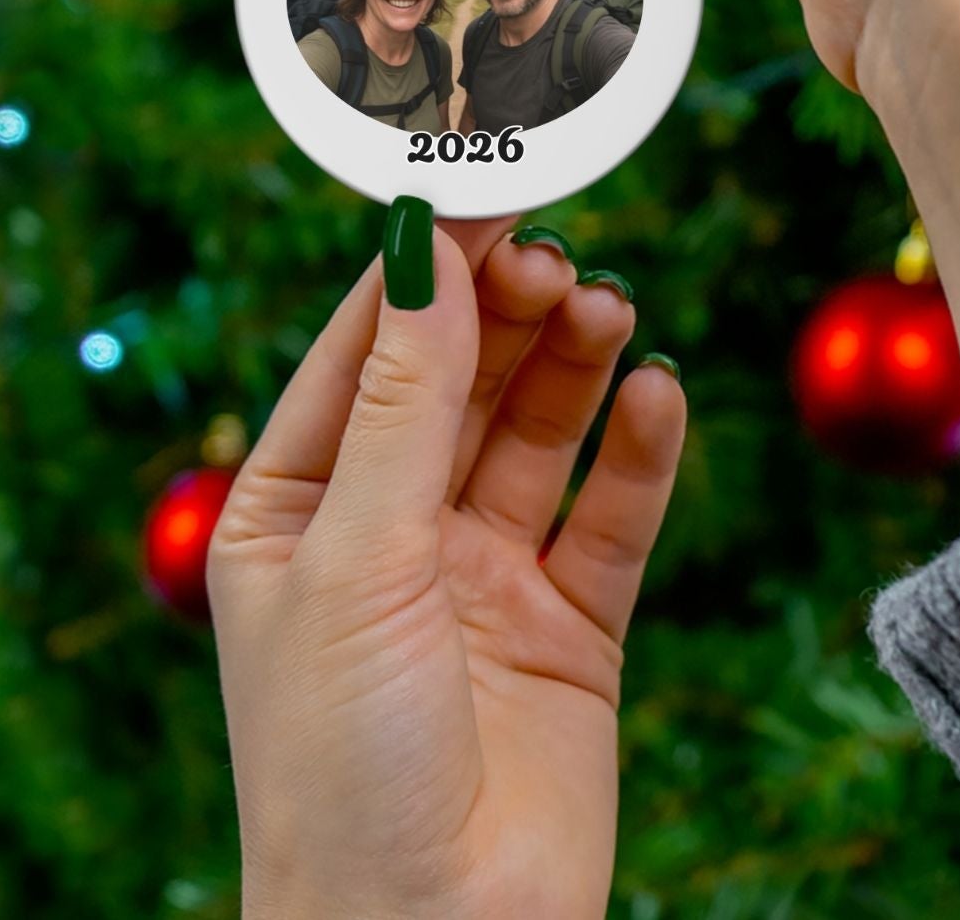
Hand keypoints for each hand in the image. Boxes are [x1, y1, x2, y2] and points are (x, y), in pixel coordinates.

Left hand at [208, 213, 685, 919]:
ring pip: (540, 434)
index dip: (425, 273)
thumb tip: (425, 253)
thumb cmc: (343, 766)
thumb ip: (405, 403)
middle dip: (508, 314)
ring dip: (576, 366)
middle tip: (559, 256)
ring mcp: (486, 576)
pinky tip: (658, 395)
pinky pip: (612, 515)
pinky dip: (640, 452)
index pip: (366, 355)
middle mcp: (394, 534)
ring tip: (610, 309)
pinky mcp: (572, 623)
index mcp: (300, 512)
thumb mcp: (358, 558)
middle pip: (463, 382)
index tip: (485, 192)